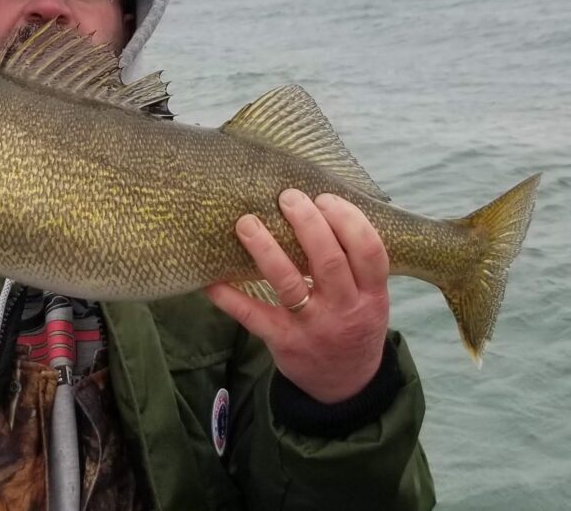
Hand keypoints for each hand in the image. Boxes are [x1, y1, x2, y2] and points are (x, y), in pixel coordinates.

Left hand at [205, 189, 389, 403]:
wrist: (346, 385)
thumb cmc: (354, 322)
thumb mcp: (370, 297)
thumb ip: (354, 261)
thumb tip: (320, 204)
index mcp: (372, 295)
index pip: (369, 252)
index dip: (349, 221)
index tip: (325, 198)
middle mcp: (345, 310)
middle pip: (329, 261)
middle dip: (307, 224)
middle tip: (286, 198)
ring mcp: (312, 327)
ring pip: (289, 284)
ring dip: (266, 250)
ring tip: (246, 223)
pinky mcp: (282, 341)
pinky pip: (252, 315)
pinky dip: (229, 297)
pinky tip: (210, 277)